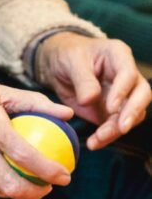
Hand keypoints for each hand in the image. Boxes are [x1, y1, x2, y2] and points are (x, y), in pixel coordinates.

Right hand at [0, 52, 73, 198]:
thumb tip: (66, 113)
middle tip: (49, 186)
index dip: (49, 171)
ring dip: (17, 190)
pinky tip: (4, 173)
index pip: (24, 155)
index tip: (65, 175)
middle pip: (10, 185)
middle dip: (36, 193)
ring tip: (30, 181)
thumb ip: (34, 102)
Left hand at [36, 33, 150, 149]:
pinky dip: (106, 136)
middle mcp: (126, 76)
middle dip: (132, 113)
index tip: (110, 107)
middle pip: (141, 95)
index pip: (129, 74)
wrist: (58, 66)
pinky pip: (115, 126)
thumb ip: (83, 80)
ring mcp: (121, 95)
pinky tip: (94, 143)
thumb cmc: (68, 55)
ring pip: (130, 114)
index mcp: (118, 56)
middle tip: (121, 128)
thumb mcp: (72, 61)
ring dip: (117, 130)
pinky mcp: (111, 111)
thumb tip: (89, 100)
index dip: (122, 91)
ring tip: (98, 139)